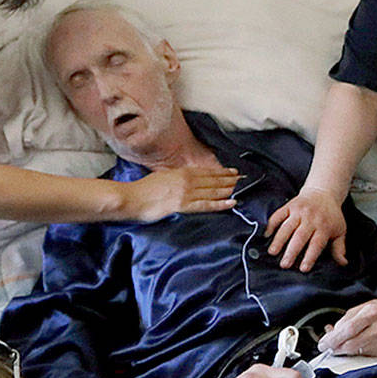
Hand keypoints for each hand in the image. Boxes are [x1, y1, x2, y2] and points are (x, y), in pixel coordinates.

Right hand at [120, 164, 238, 219]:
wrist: (131, 198)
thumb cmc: (142, 190)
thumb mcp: (161, 177)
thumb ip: (175, 178)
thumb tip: (183, 179)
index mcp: (180, 173)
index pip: (206, 172)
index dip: (222, 172)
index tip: (233, 172)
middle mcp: (186, 180)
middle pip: (213, 180)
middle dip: (230, 180)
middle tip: (245, 179)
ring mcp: (186, 193)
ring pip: (213, 190)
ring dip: (229, 189)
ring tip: (242, 188)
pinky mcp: (183, 205)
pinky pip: (206, 204)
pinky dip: (220, 203)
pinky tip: (232, 202)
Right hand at [265, 186, 348, 270]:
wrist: (323, 192)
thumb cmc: (331, 216)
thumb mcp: (340, 230)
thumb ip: (339, 248)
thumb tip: (343, 263)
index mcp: (324, 227)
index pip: (316, 244)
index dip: (310, 257)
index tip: (303, 269)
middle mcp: (311, 219)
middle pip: (300, 237)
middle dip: (291, 252)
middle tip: (284, 264)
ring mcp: (299, 211)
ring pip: (287, 227)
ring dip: (279, 240)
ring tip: (272, 252)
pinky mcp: (289, 206)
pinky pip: (278, 215)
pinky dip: (271, 224)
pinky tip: (266, 235)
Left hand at [319, 294, 376, 356]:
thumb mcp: (360, 308)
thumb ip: (344, 321)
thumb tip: (330, 334)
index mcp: (371, 313)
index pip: (349, 330)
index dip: (333, 339)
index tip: (323, 344)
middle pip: (351, 345)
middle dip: (335, 348)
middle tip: (326, 347)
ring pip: (354, 352)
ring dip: (343, 350)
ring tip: (339, 343)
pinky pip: (361, 355)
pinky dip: (353, 352)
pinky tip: (352, 344)